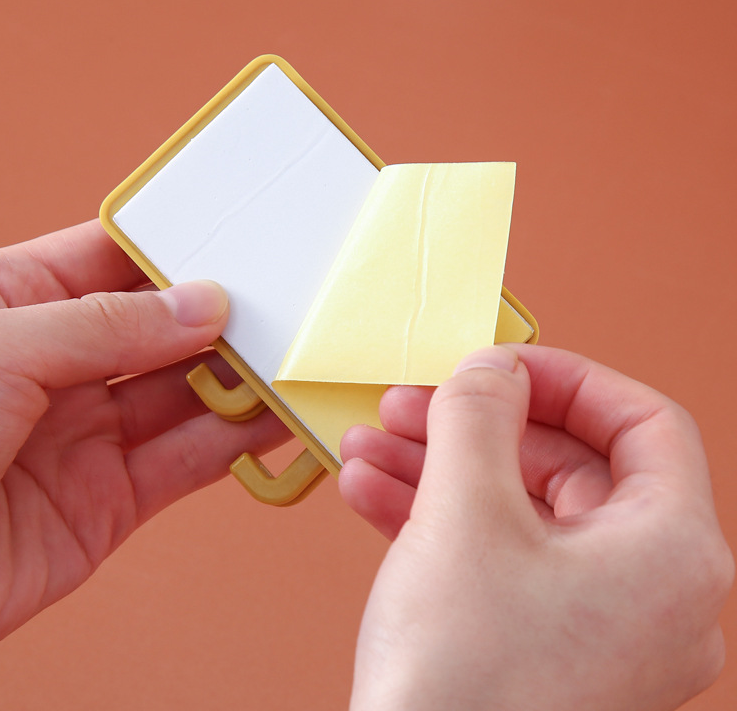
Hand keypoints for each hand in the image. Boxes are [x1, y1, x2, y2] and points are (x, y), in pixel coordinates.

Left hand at [0, 221, 288, 678]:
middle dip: (220, 316)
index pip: (110, 258)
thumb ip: (105, 324)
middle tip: (284, 306)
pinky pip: (189, 459)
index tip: (238, 241)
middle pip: (159, 327)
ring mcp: (86, 433)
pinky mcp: (111, 499)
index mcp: (10, 303)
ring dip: (240, 379)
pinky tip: (276, 418)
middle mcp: (54, 365)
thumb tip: (202, 305)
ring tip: (295, 359)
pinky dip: (237, 442)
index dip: (174, 249)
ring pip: (185, 393)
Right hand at [341, 344, 732, 709]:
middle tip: (411, 405)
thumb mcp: (463, 513)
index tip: (497, 363)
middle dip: (474, 426)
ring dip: (439, 469)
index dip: (564, 378)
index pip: (641, 422)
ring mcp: (594, 628)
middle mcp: (650, 593)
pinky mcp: (540, 650)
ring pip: (517, 510)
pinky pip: (494, 557)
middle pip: (564, 465)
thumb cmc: (462, 687)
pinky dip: (436, 518)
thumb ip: (478, 415)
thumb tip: (489, 367)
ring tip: (371, 448)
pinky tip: (372, 493)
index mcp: (672, 554)